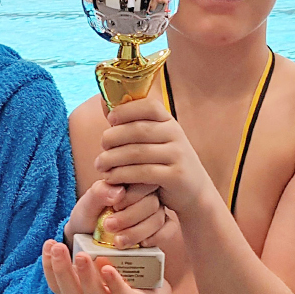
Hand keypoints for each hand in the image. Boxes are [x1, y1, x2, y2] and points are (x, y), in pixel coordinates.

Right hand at [42, 240, 171, 293]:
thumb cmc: (119, 276)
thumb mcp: (99, 263)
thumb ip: (87, 250)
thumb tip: (75, 226)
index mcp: (80, 291)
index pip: (57, 284)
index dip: (48, 265)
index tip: (48, 243)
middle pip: (70, 291)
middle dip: (61, 269)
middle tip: (58, 247)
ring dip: (85, 276)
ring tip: (81, 256)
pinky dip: (114, 283)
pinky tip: (108, 268)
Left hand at [64, 180, 167, 248]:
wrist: (86, 238)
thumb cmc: (88, 215)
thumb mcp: (87, 203)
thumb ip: (99, 193)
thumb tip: (120, 192)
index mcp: (131, 181)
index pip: (143, 181)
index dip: (130, 197)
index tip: (113, 207)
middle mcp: (146, 194)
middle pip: (152, 202)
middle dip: (130, 217)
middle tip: (109, 226)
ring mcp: (154, 212)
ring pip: (159, 218)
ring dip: (138, 231)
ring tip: (117, 241)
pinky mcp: (158, 229)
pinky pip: (168, 231)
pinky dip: (157, 238)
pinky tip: (141, 244)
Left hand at [96, 97, 209, 215]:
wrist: (194, 192)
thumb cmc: (164, 163)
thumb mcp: (155, 140)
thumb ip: (133, 125)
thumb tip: (103, 101)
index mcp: (169, 121)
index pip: (149, 106)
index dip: (126, 110)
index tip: (110, 119)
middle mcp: (176, 134)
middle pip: (137, 130)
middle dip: (113, 137)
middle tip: (101, 147)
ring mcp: (178, 155)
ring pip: (136, 153)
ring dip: (112, 158)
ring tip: (100, 165)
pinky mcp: (176, 176)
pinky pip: (142, 173)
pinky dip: (122, 175)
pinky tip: (110, 178)